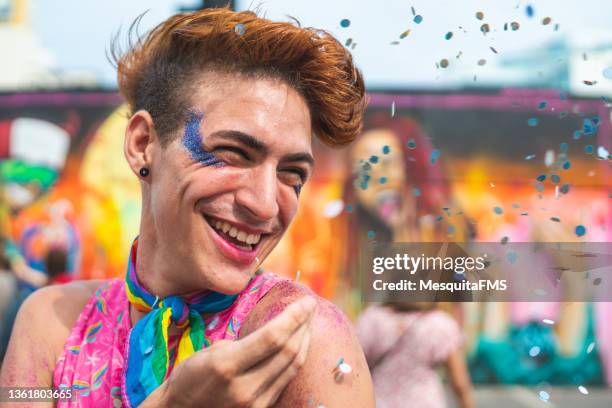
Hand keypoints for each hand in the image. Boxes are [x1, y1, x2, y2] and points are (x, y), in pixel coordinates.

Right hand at [141, 295, 315, 407]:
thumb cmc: (188, 379)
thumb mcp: (208, 353)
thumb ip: (241, 343)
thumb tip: (270, 333)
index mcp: (227, 366)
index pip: (272, 337)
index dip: (294, 317)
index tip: (306, 301)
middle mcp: (244, 387)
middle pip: (288, 351)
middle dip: (304, 325)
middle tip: (310, 307)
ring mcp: (255, 403)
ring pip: (292, 367)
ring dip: (305, 341)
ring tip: (308, 322)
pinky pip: (286, 380)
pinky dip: (296, 360)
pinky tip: (299, 345)